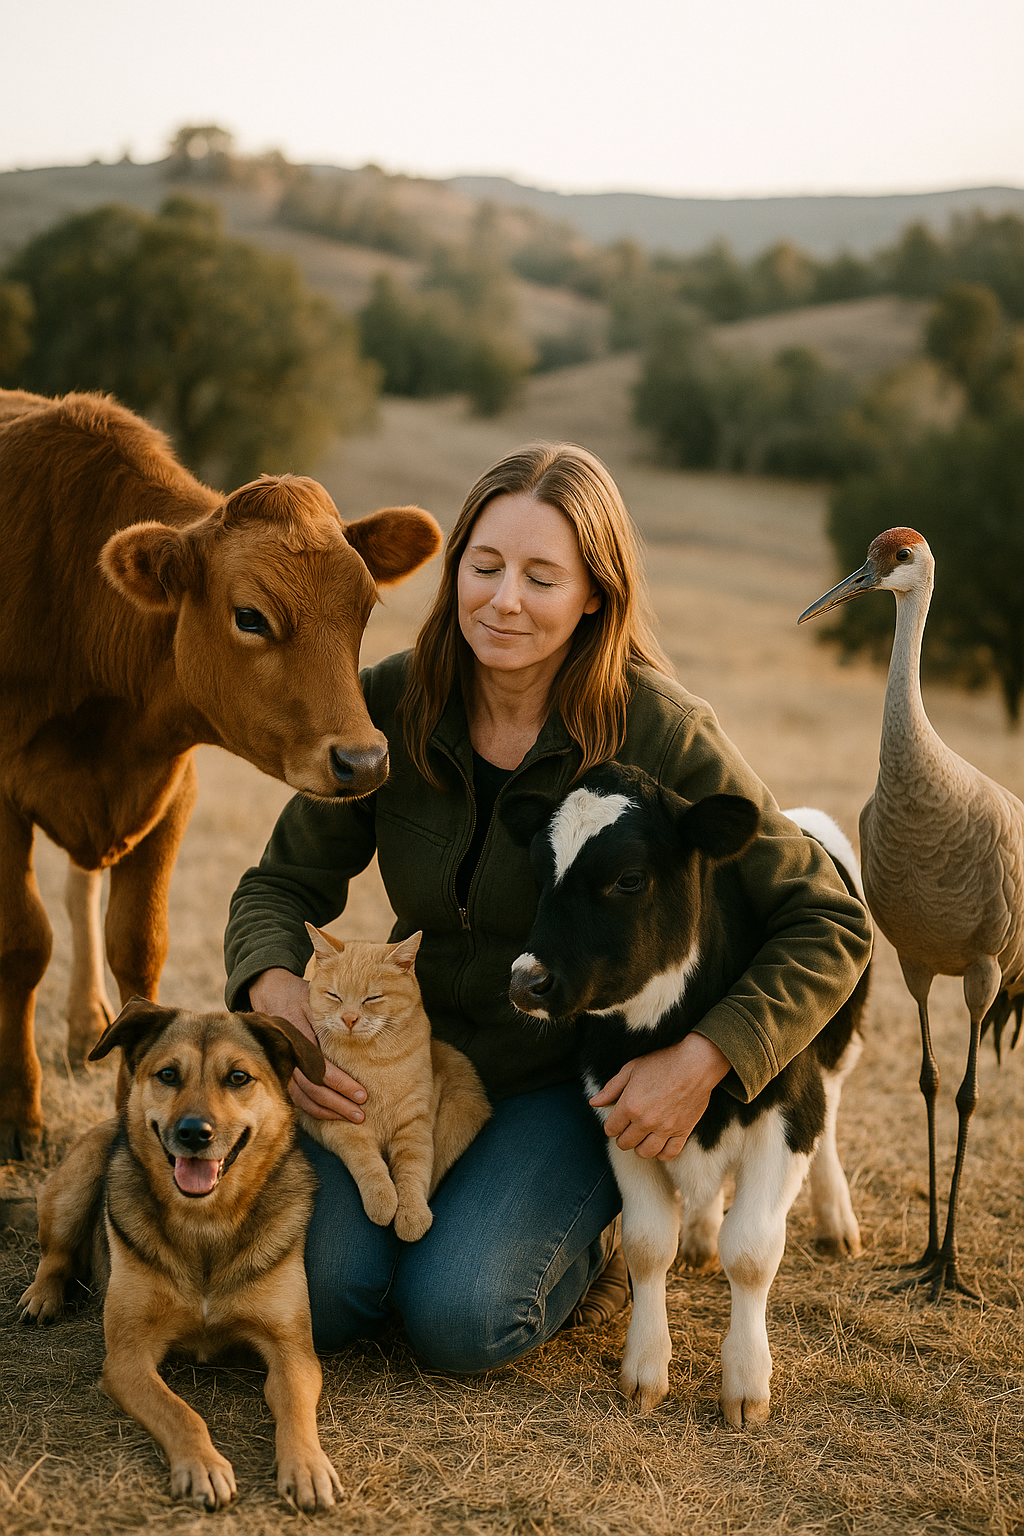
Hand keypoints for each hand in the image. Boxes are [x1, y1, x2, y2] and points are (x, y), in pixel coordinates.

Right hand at [248, 967, 366, 1122]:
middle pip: (311, 1088)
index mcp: (295, 1036)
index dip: (340, 1083)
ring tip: (349, 1117)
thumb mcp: (315, 1000)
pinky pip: (295, 1096)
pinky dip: (312, 1108)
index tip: (361, 1094)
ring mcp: (280, 1065)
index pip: (320, 1067)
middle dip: (337, 1103)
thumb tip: (357, 1031)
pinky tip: (330, 1114)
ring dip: (326, 1110)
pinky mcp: (280, 1072)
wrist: (268, 991)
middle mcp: (285, 1054)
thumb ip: (332, 1017)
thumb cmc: (298, 996)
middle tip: (360, 1113)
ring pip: (302, 1097)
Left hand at [589, 1033, 730, 1160]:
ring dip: (640, 1147)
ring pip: (645, 1152)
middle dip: (623, 1137)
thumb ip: (611, 1088)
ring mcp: (665, 1129)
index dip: (612, 1126)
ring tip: (642, 1136)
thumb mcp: (631, 1069)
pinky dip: (661, 1153)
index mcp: (629, 1105)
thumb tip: (594, 1103)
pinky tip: (659, 1144)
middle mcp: (645, 1121)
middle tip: (629, 1128)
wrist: (695, 1063)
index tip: (617, 1120)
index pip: (611, 1129)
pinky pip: (669, 1154)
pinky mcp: (682, 1132)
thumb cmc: (662, 1062)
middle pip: (625, 1143)